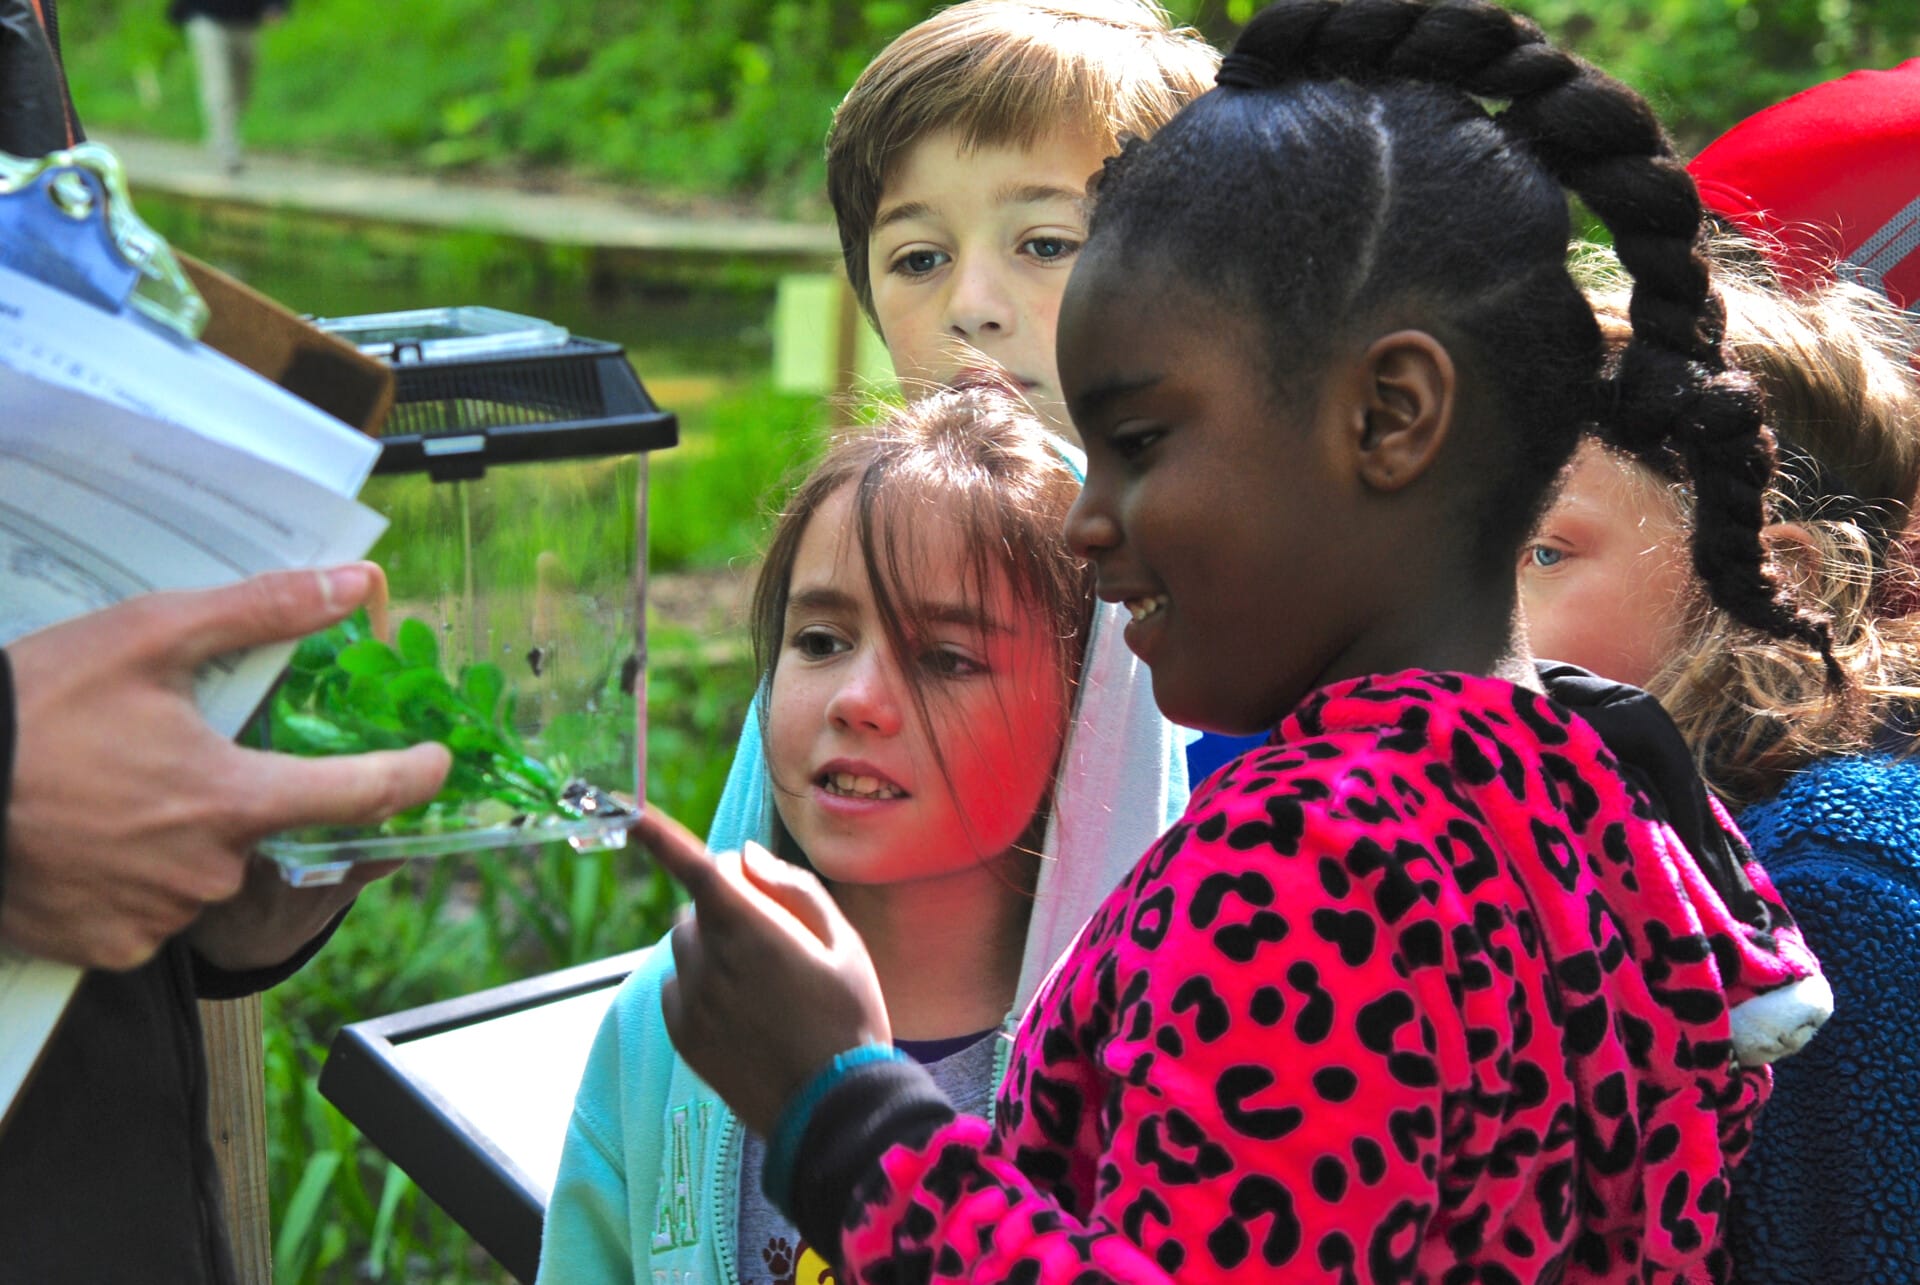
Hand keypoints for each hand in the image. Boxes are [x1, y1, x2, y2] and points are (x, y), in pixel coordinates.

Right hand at [2, 564, 451, 970]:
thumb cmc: (32, 707)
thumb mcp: (149, 636)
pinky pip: (152, 913)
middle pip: (261, 828)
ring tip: (107, 795)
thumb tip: (357, 585)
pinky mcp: (111, 950)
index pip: (359, 795)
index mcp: (231, 797)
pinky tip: (87, 842)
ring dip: (178, 836)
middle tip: (154, 758)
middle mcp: (208, 868)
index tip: (438, 763)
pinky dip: (133, 879)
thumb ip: (264, 612)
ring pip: (204, 870)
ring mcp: (160, 917)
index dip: (410, 777)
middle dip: (228, 793)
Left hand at [639, 807, 888, 1135]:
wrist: (833, 1106)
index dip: (657, 835)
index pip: (693, 866)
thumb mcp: (844, 943)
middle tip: (775, 932)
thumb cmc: (850, 1016)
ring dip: (713, 944)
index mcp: (749, 927)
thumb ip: (793, 889)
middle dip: (727, 902)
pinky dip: (700, 983)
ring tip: (765, 980)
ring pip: (686, 946)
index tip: (628, 812)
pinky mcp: (683, 1035)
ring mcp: (691, 1001)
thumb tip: (745, 857)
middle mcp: (709, 960)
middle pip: (699, 904)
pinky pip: (677, 986)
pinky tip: (744, 1009)